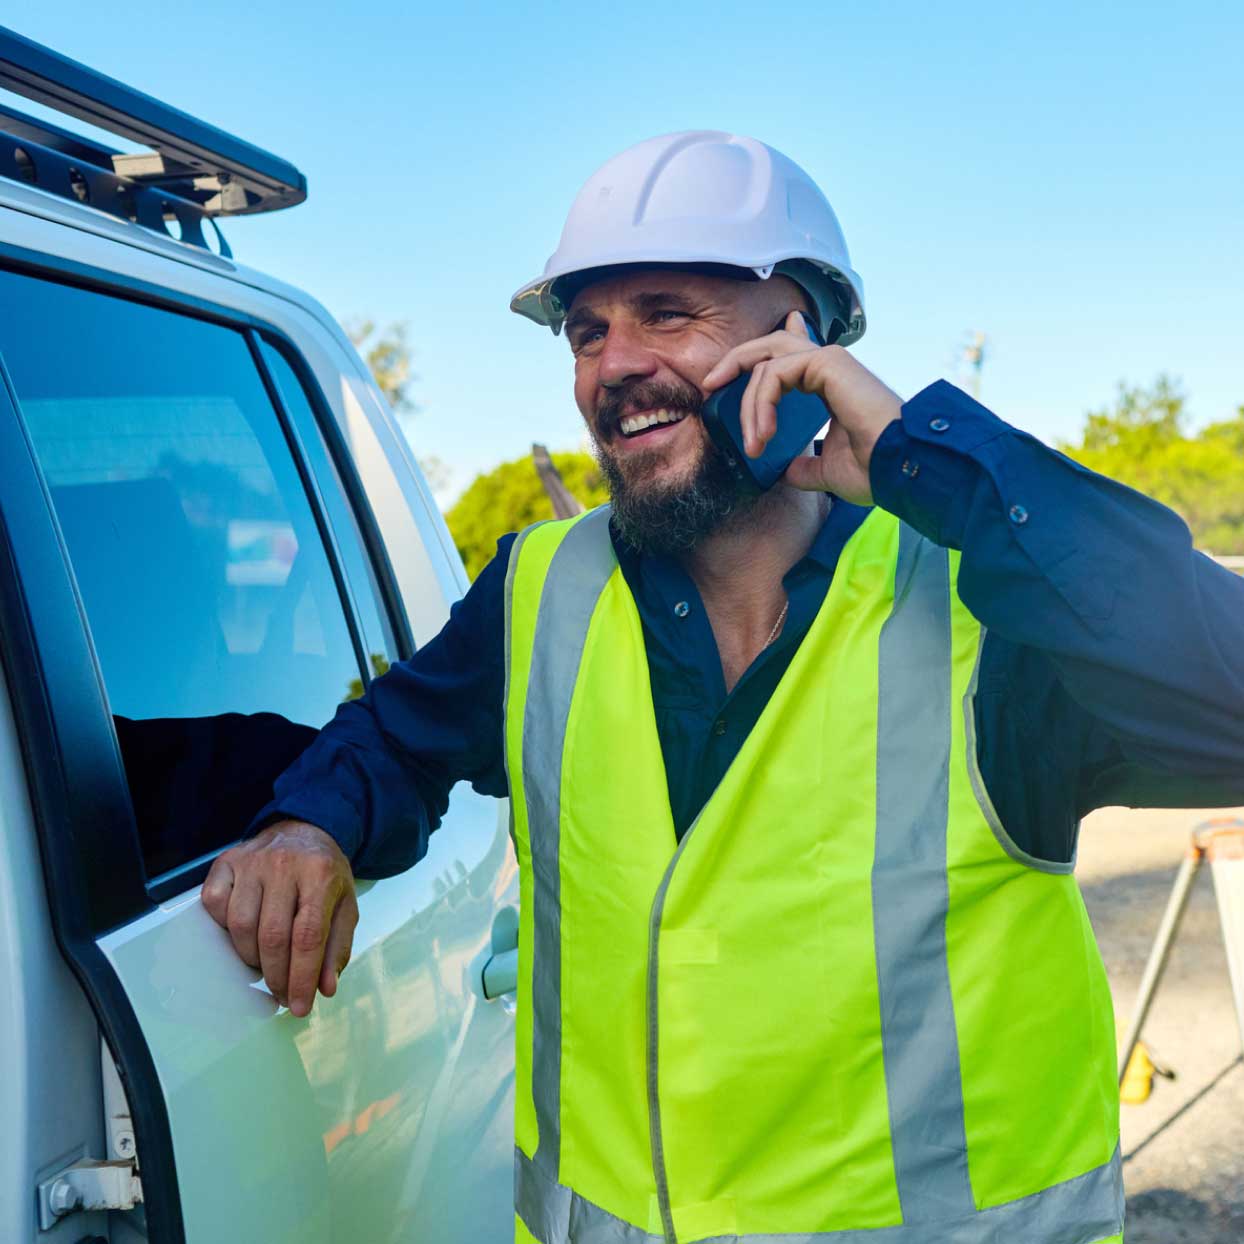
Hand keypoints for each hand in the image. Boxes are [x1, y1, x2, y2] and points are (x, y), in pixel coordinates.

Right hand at [202, 819, 357, 1016]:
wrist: (304, 829)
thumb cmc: (325, 873)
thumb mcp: (345, 905)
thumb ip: (337, 947)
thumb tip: (325, 988)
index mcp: (320, 875)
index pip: (308, 936)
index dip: (301, 977)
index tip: (299, 1006)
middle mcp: (284, 865)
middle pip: (272, 936)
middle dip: (276, 976)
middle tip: (282, 995)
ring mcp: (252, 861)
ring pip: (240, 926)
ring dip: (251, 958)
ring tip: (266, 965)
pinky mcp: (226, 861)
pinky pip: (215, 905)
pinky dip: (224, 929)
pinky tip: (244, 934)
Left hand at [701, 311, 901, 504]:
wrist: (901, 470)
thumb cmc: (874, 470)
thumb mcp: (827, 471)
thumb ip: (803, 466)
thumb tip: (784, 473)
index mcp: (828, 383)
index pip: (783, 358)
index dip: (750, 366)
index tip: (719, 387)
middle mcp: (828, 366)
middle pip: (769, 346)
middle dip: (734, 362)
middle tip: (709, 387)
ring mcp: (828, 361)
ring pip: (766, 362)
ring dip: (748, 403)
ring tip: (752, 442)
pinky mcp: (827, 363)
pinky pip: (775, 372)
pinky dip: (760, 402)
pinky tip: (762, 434)